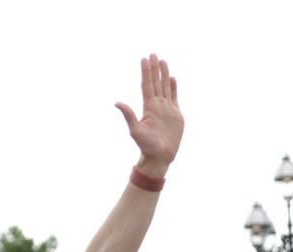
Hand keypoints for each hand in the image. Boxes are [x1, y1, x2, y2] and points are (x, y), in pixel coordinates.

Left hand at [115, 54, 183, 176]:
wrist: (160, 156)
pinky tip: (172, 78)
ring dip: (164, 74)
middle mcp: (157, 105)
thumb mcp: (135, 131)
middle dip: (154, 68)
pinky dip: (173, 87)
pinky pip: (174, 96)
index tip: (144, 59)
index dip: (146, 72)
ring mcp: (166, 108)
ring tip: (163, 61)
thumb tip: (116, 103)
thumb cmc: (146, 146)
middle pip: (156, 82)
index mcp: (148, 107)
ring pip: (165, 86)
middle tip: (153, 54)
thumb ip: (128, 115)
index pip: (147, 85)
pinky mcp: (175, 114)